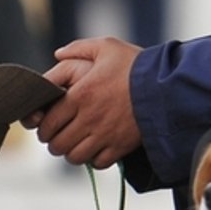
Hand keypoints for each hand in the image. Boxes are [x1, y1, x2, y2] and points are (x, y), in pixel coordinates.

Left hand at [34, 37, 142, 167]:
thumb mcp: (107, 47)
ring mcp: (105, 135)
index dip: (42, 128)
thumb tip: (58, 54)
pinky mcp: (121, 147)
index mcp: (80, 95)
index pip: (48, 121)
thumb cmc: (136, 65)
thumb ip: (78, 48)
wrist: (167, 85)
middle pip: (58, 143)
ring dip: (71, 153)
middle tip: (57, 137)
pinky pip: (97, 163)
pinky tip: (96, 149)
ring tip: (74, 145)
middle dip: (54, 142)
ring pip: (75, 157)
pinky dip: (93, 159)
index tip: (45, 126)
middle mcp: (89, 119)